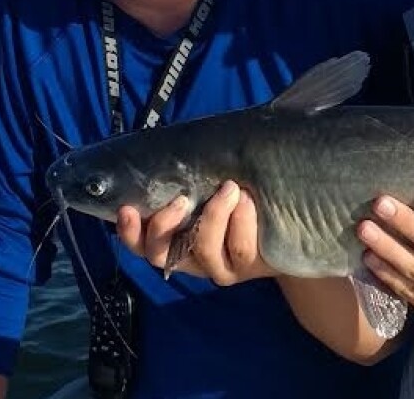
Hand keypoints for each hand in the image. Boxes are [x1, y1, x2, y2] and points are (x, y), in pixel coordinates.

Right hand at [117, 180, 278, 284]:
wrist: (286, 226)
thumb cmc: (242, 195)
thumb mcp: (213, 185)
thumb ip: (191, 177)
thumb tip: (175, 146)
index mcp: (174, 240)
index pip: (141, 244)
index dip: (130, 232)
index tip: (126, 208)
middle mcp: (191, 259)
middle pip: (161, 254)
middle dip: (166, 224)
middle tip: (181, 198)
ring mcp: (219, 267)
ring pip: (205, 250)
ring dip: (214, 215)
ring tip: (230, 187)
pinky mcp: (246, 267)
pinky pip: (239, 247)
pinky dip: (242, 221)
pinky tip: (248, 200)